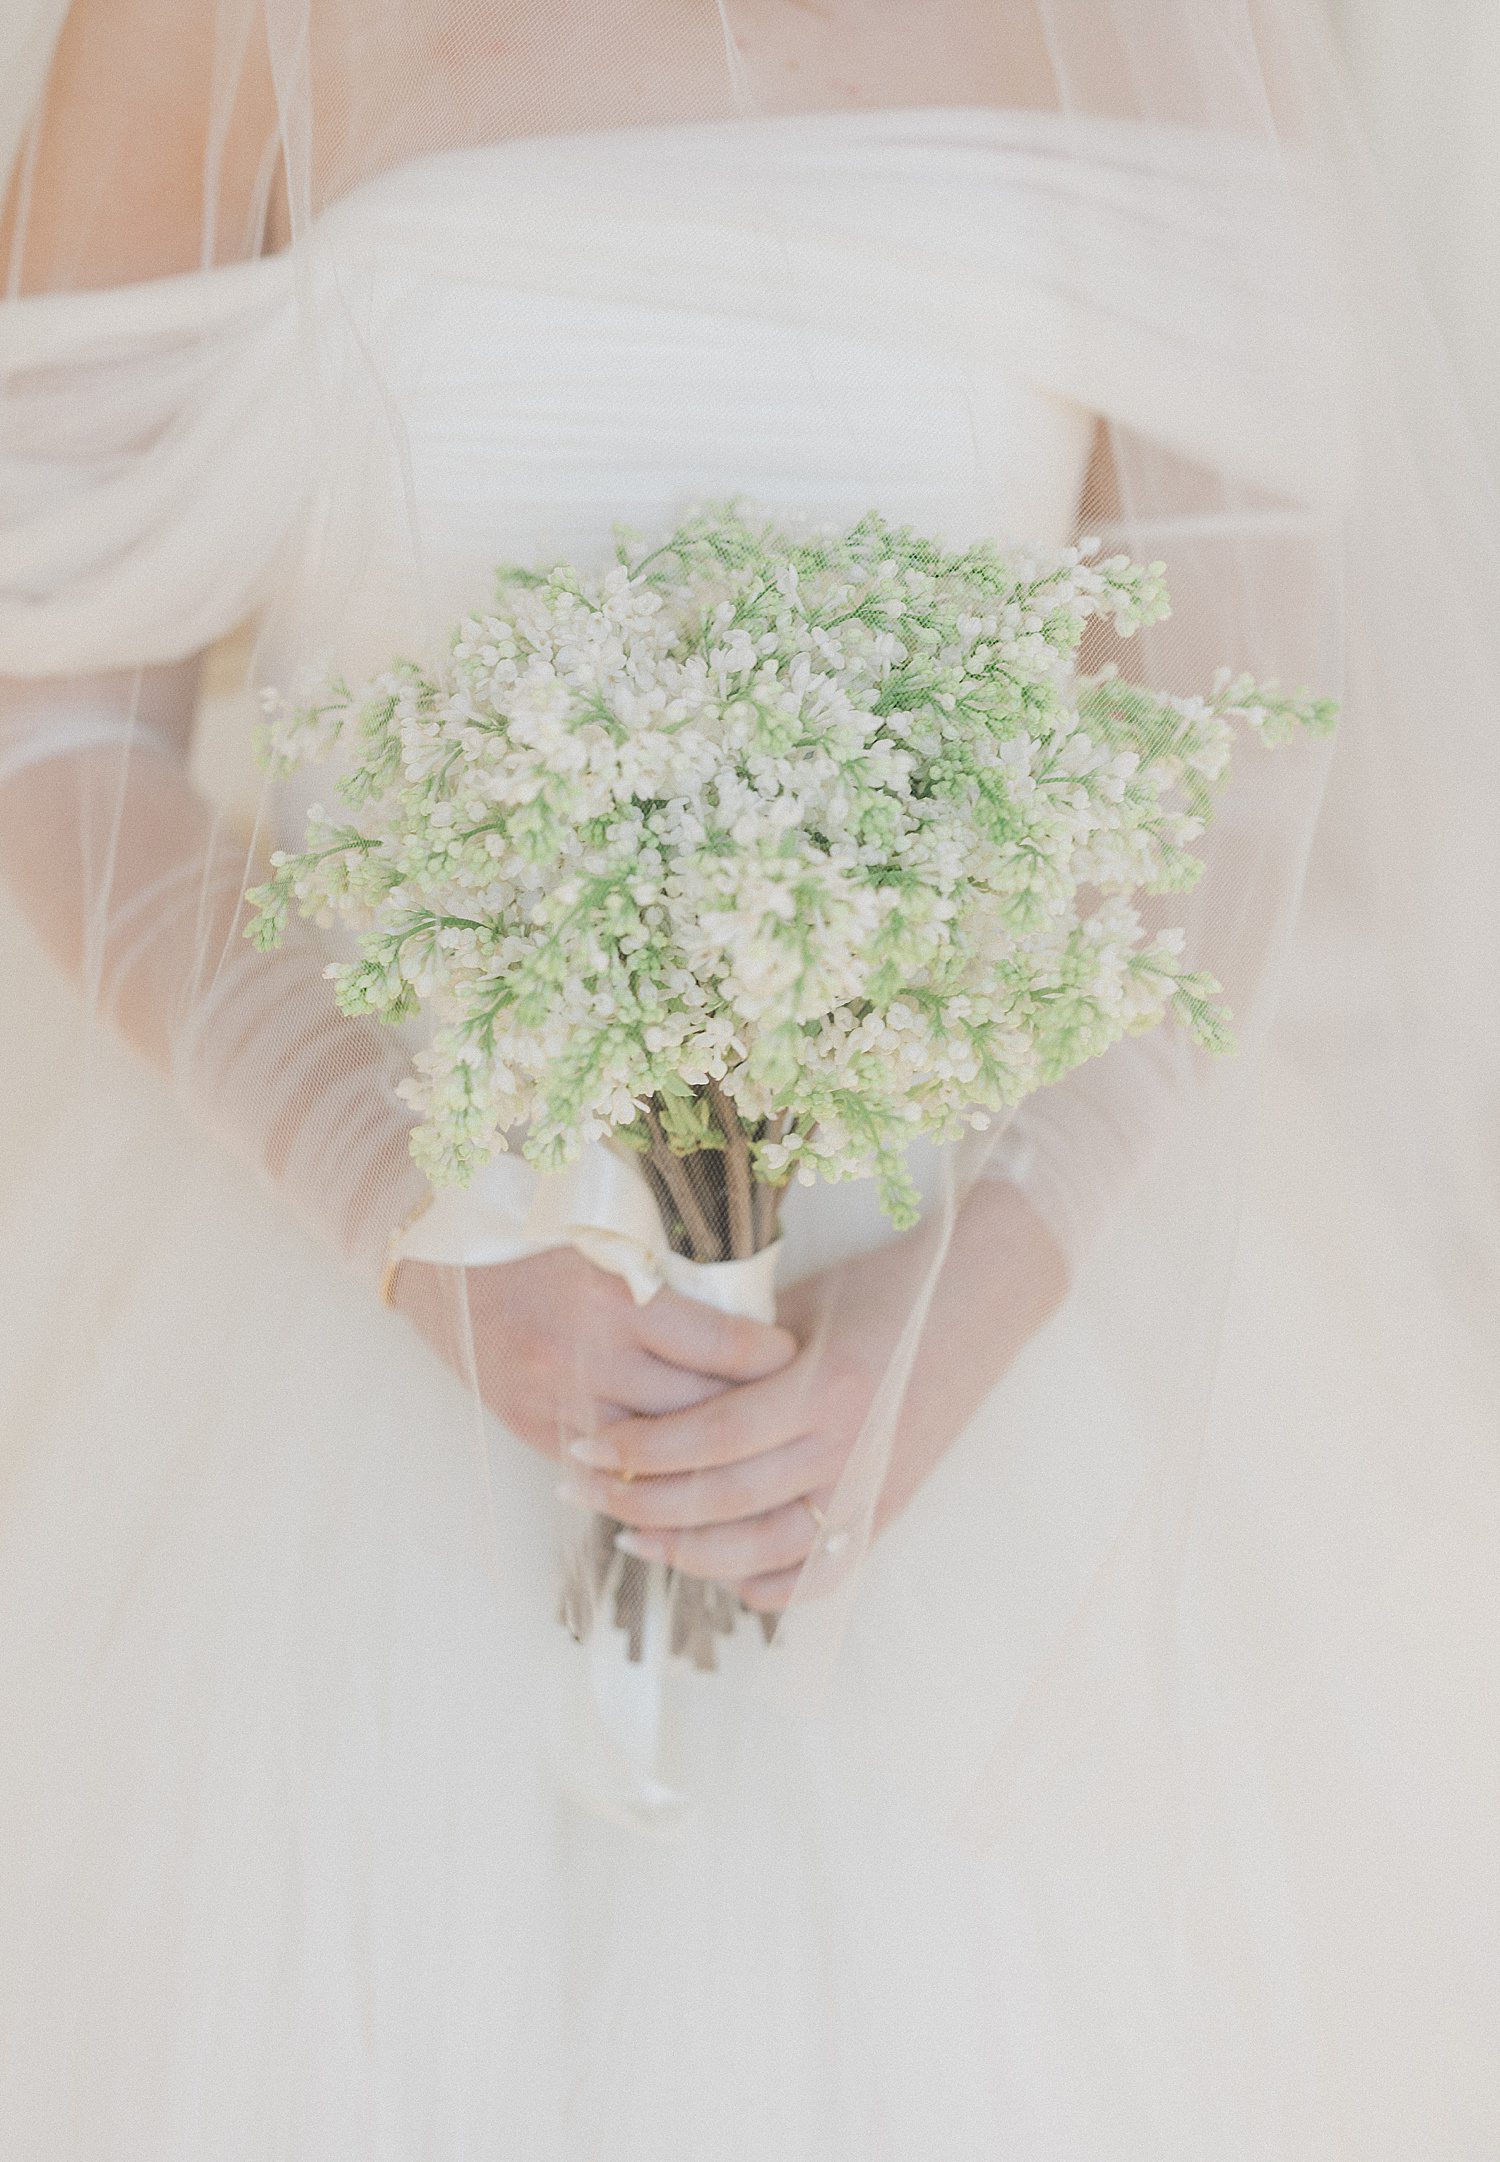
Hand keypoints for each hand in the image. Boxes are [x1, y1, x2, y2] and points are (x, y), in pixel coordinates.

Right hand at [392, 1244, 797, 1458]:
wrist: (439, 1260)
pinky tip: (685, 1471)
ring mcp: (559, 1402)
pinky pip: (611, 1473)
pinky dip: (652, 1471)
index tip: (795, 1356)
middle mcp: (589, 1357)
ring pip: (660, 1454)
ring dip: (705, 1454)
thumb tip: (754, 1326)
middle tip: (789, 1411)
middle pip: (701, 1411)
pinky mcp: (536, 1432)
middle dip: (752, 1414)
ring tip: (746, 1445)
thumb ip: (672, 1287)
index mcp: (616, 1297)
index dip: (774, 1359)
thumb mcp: (611, 1243)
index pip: (725, 1347)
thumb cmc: (539, 1237)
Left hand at [559, 1181, 1069, 1611]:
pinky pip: (823, 1573)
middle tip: (583, 1491)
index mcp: (822, 1384)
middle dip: (641, 1501)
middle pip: (724, 1499)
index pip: (709, 1437)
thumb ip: (737, 1352)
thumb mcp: (804, 1303)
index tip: (583, 1445)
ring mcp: (874, 1485)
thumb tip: (652, 1383)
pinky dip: (769, 1586)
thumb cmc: (886, 1284)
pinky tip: (724, 1577)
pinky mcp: (892, 1506)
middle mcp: (849, 1445)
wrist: (986, 1294)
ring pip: (764, 1551)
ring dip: (689, 1552)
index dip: (638, 1450)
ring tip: (635, 1535)